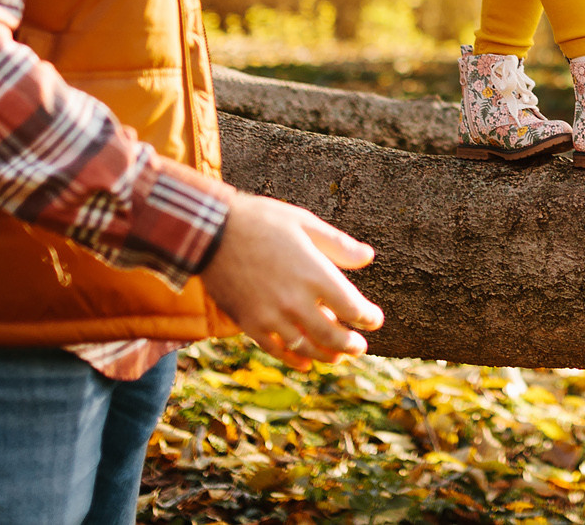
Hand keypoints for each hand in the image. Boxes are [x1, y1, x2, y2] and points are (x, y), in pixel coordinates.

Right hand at [198, 191, 382, 369]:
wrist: (210, 232)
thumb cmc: (260, 221)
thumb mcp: (303, 223)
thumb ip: (337, 245)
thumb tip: (368, 257)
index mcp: (314, 274)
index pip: (351, 307)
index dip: (367, 318)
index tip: (374, 320)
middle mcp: (295, 300)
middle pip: (331, 335)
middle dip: (350, 344)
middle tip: (359, 347)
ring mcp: (271, 315)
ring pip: (305, 347)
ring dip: (325, 355)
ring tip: (337, 357)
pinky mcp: (249, 323)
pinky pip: (275, 350)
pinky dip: (293, 360)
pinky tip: (304, 363)